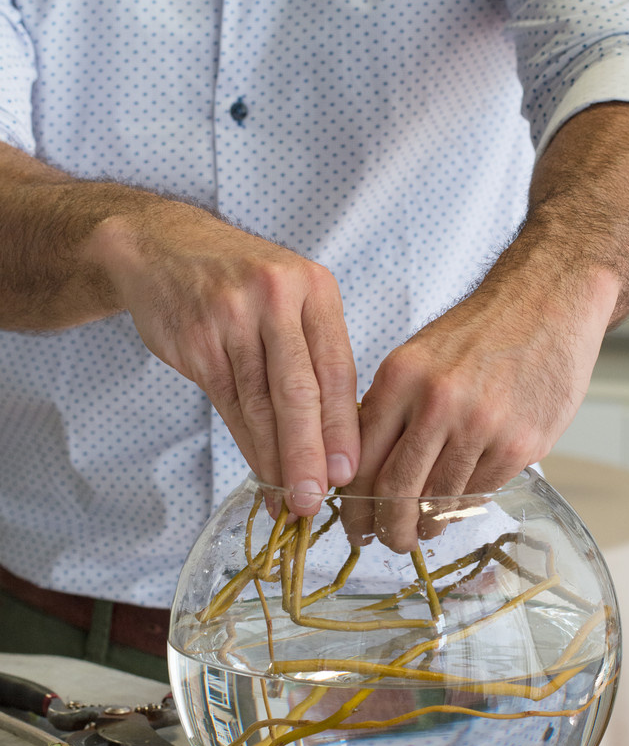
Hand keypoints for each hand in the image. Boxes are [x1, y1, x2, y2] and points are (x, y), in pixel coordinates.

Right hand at [85, 203, 359, 513]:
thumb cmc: (239, 283)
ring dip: (276, 458)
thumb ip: (313, 355)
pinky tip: (260, 474)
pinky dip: (247, 445)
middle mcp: (277, 298)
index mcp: (314, 289)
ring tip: (290, 498)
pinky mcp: (198, 340)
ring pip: (260, 404)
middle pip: (299, 391)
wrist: (161, 247)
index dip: (343, 427)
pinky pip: (229, 404)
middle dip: (310, 452)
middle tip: (316, 499)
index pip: (337, 369)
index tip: (349, 472)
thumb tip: (336, 439)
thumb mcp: (289, 299)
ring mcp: (233, 318)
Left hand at [344, 255, 617, 551]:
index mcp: (401, 378)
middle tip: (386, 542)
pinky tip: (456, 507)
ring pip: (439, 499)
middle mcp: (437, 403)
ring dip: (427, 525)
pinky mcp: (521, 444)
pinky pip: (481, 492)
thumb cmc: (478, 332)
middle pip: (396, 490)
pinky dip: (464, 506)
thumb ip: (390, 410)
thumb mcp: (417, 357)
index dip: (353, 505)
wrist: (548, 300)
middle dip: (387, 528)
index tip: (352, 524)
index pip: (362, 459)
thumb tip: (361, 472)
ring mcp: (482, 426)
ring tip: (422, 531)